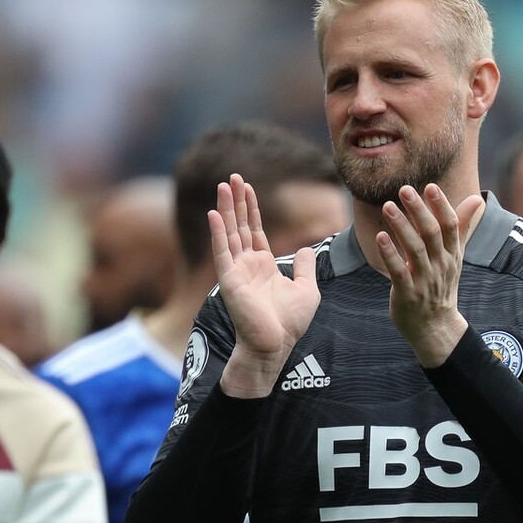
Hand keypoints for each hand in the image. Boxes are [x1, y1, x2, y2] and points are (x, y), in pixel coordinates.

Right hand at [211, 174, 318, 397]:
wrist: (276, 346)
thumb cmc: (290, 323)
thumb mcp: (307, 289)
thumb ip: (305, 267)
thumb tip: (308, 248)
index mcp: (264, 266)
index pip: (254, 230)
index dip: (250, 209)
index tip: (246, 187)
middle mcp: (247, 265)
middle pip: (239, 225)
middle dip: (236, 201)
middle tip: (232, 177)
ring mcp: (237, 271)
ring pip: (230, 233)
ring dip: (226, 209)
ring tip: (224, 186)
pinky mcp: (230, 280)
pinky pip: (222, 252)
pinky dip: (218, 233)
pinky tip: (214, 214)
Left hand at [377, 184, 484, 367]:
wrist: (436, 327)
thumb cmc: (442, 285)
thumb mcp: (455, 256)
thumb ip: (462, 226)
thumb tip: (478, 199)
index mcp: (452, 255)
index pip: (451, 226)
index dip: (441, 206)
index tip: (430, 187)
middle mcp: (441, 266)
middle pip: (432, 234)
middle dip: (419, 211)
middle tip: (404, 189)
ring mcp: (425, 281)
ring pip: (415, 250)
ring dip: (401, 227)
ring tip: (388, 206)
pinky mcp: (408, 294)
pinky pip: (399, 271)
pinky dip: (390, 254)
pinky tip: (380, 237)